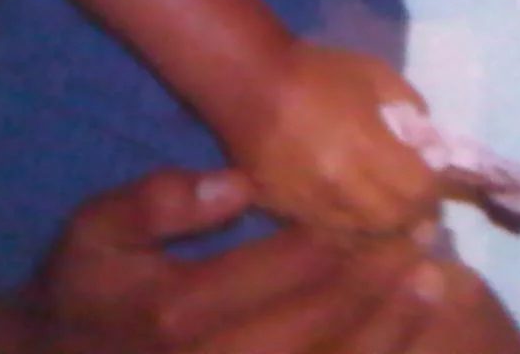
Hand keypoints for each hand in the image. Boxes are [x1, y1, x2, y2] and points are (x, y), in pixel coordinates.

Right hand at [24, 168, 474, 353]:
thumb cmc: (87, 290)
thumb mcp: (94, 231)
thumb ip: (157, 202)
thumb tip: (237, 183)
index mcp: (177, 310)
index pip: (280, 270)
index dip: (341, 240)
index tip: (386, 212)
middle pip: (314, 324)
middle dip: (376, 282)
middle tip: (425, 241)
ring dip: (385, 329)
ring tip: (432, 284)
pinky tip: (400, 336)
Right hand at [231, 42, 438, 235]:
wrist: (250, 83)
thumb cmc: (318, 74)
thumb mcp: (378, 76)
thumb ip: (410, 109)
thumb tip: (430, 143)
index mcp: (365, 149)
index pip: (417, 190)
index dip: (433, 189)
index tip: (436, 181)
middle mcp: (338, 188)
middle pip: (392, 220)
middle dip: (413, 213)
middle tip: (421, 204)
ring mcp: (308, 206)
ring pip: (360, 236)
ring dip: (382, 228)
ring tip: (392, 214)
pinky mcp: (283, 214)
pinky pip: (327, 235)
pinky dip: (348, 231)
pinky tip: (355, 217)